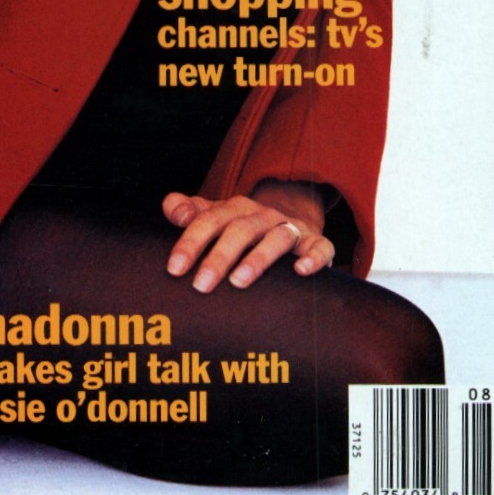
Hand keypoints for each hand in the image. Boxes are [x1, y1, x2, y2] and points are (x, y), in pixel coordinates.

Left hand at [162, 182, 334, 292]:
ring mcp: (289, 227)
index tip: (174, 269)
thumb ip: (187, 210)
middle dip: (219, 257)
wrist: (289, 217)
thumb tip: (174, 211)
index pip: (209, 220)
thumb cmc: (241, 226)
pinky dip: (313, 257)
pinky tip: (301, 272)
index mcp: (234, 208)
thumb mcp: (213, 215)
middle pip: (239, 230)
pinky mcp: (315, 241)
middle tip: (201, 285)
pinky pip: (319, 246)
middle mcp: (262, 214)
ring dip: (258, 258)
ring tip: (238, 282)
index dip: (190, 242)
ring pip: (276, 238)